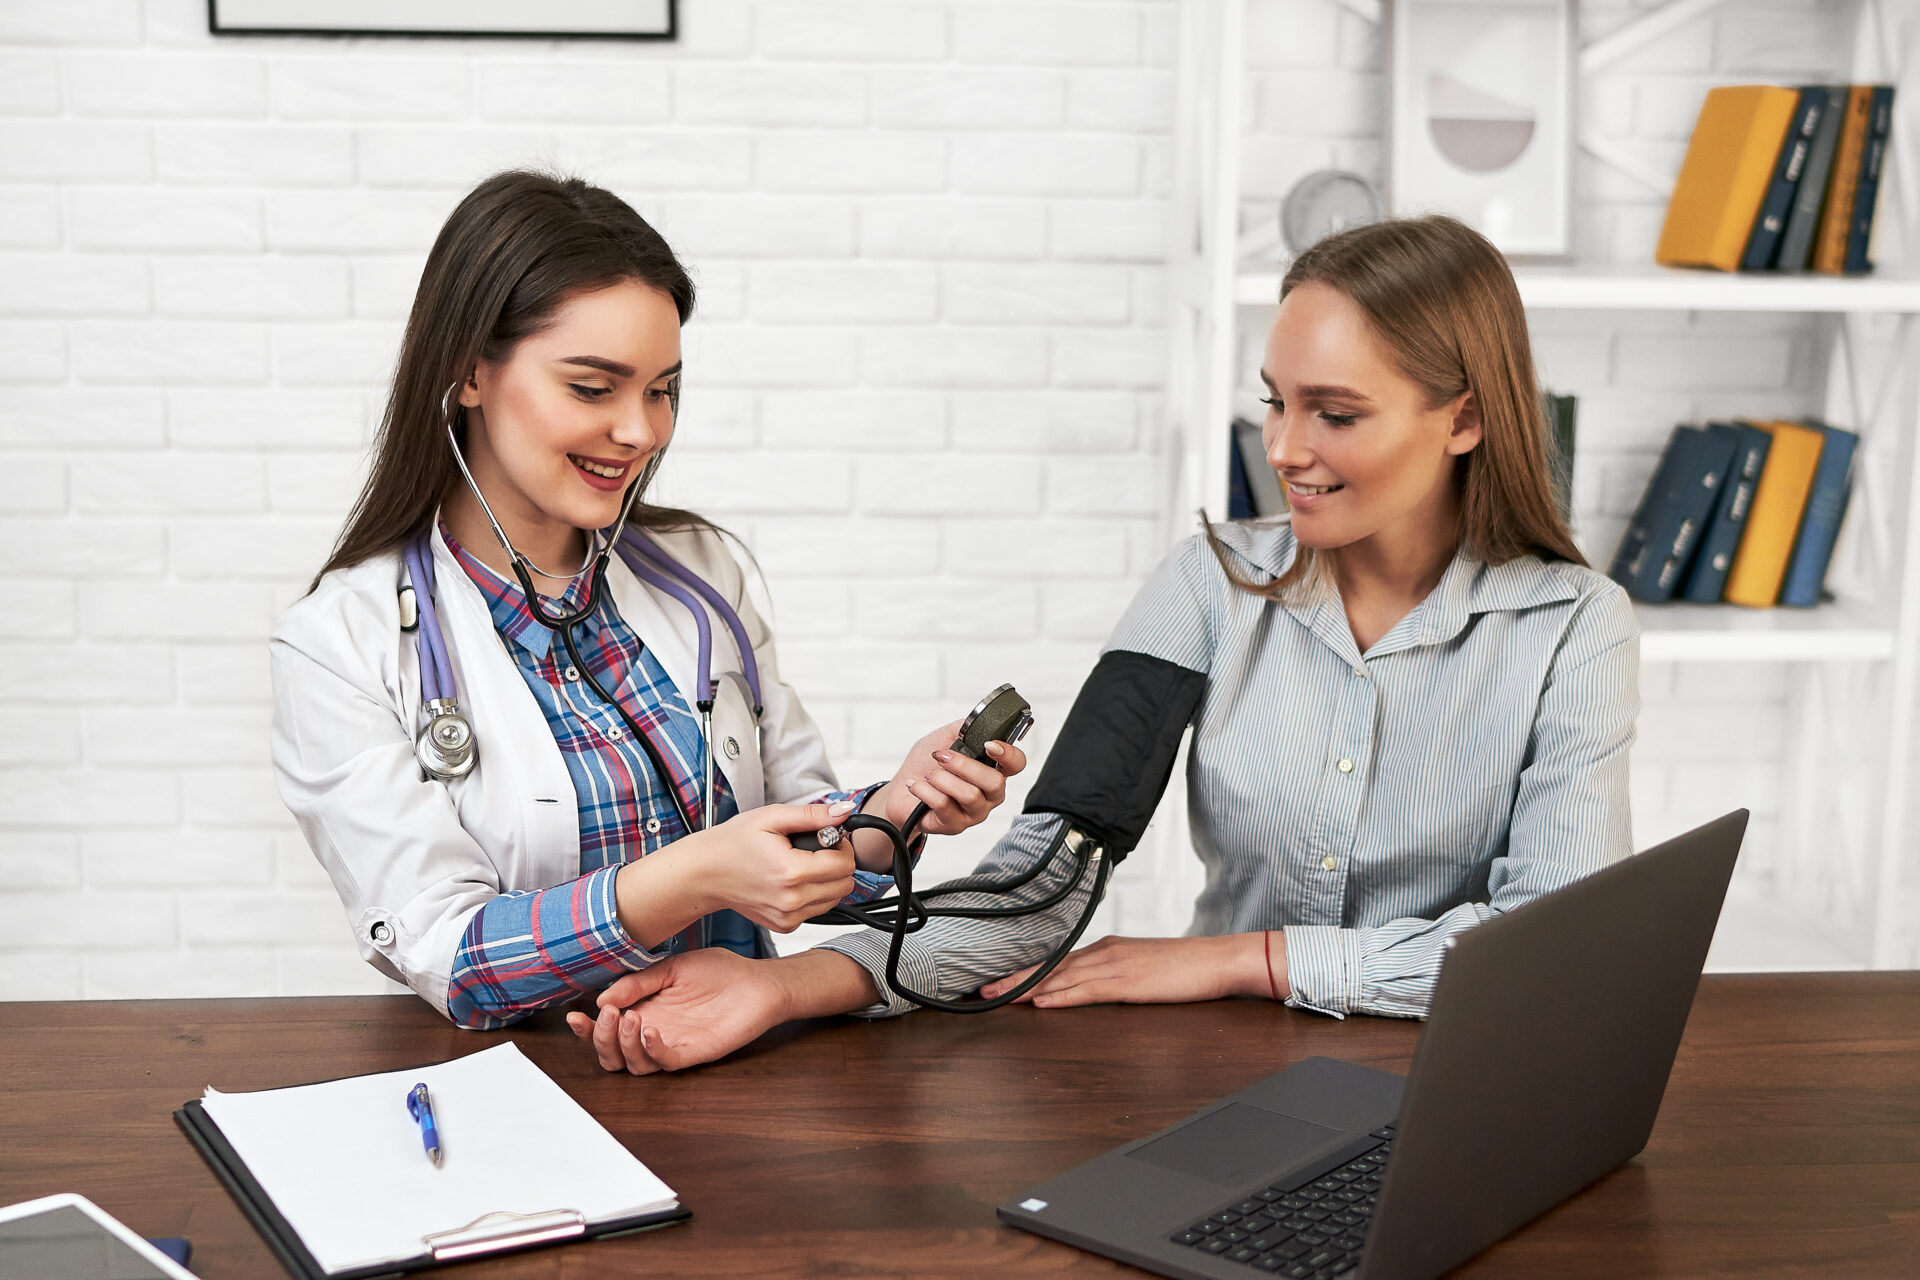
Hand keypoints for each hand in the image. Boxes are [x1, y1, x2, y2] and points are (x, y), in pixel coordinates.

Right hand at [566, 949, 784, 1074]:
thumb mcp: (670, 968)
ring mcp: (673, 1045)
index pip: (605, 1031)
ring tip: (629, 1018)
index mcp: (642, 1012)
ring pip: (634, 1065)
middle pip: (613, 1056)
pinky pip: (666, 1063)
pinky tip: (650, 1031)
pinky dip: (652, 1050)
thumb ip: (637, 983)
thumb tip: (601, 998)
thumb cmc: (717, 972)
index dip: (586, 1030)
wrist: (756, 980)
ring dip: (624, 1045)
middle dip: (600, 1040)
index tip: (574, 1016)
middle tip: (607, 1016)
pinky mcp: (694, 1053)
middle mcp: (653, 1033)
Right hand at [685, 799, 859, 931]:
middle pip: (845, 884)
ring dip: (828, 880)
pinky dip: (813, 894)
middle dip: (837, 863)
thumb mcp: (772, 818)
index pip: (845, 864)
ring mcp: (788, 916)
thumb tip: (844, 812)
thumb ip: (813, 815)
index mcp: (792, 872)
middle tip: (816, 850)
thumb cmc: (733, 844)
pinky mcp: (785, 925)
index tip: (826, 837)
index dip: (841, 845)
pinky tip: (793, 881)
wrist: (705, 873)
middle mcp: (792, 900)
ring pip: (835, 898)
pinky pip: (817, 910)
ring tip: (803, 864)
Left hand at [875, 720, 1028, 841]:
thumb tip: (977, 723)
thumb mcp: (944, 737)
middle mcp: (989, 793)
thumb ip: (964, 729)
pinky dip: (925, 790)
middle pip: (995, 782)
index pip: (1016, 764)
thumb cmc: (925, 765)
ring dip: (943, 779)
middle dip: (964, 765)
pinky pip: (945, 805)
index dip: (1008, 755)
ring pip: (970, 795)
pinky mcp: (955, 825)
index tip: (989, 746)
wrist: (901, 791)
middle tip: (942, 757)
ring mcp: (974, 812)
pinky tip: (918, 785)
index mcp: (992, 769)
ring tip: (929, 774)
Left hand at [977, 933, 1279, 1007]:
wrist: (1218, 960)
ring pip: (1061, 977)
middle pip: (1050, 968)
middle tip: (982, 989)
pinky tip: (1041, 1002)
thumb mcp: (1142, 971)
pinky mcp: (1128, 983)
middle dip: (1014, 979)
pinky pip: (1087, 990)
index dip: (1025, 973)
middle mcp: (1105, 953)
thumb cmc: (1185, 968)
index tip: (999, 981)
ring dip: (1026, 987)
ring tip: (998, 996)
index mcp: (1107, 951)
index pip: (1057, 963)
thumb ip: (1113, 978)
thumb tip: (1088, 991)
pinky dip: (1060, 996)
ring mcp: (1115, 966)